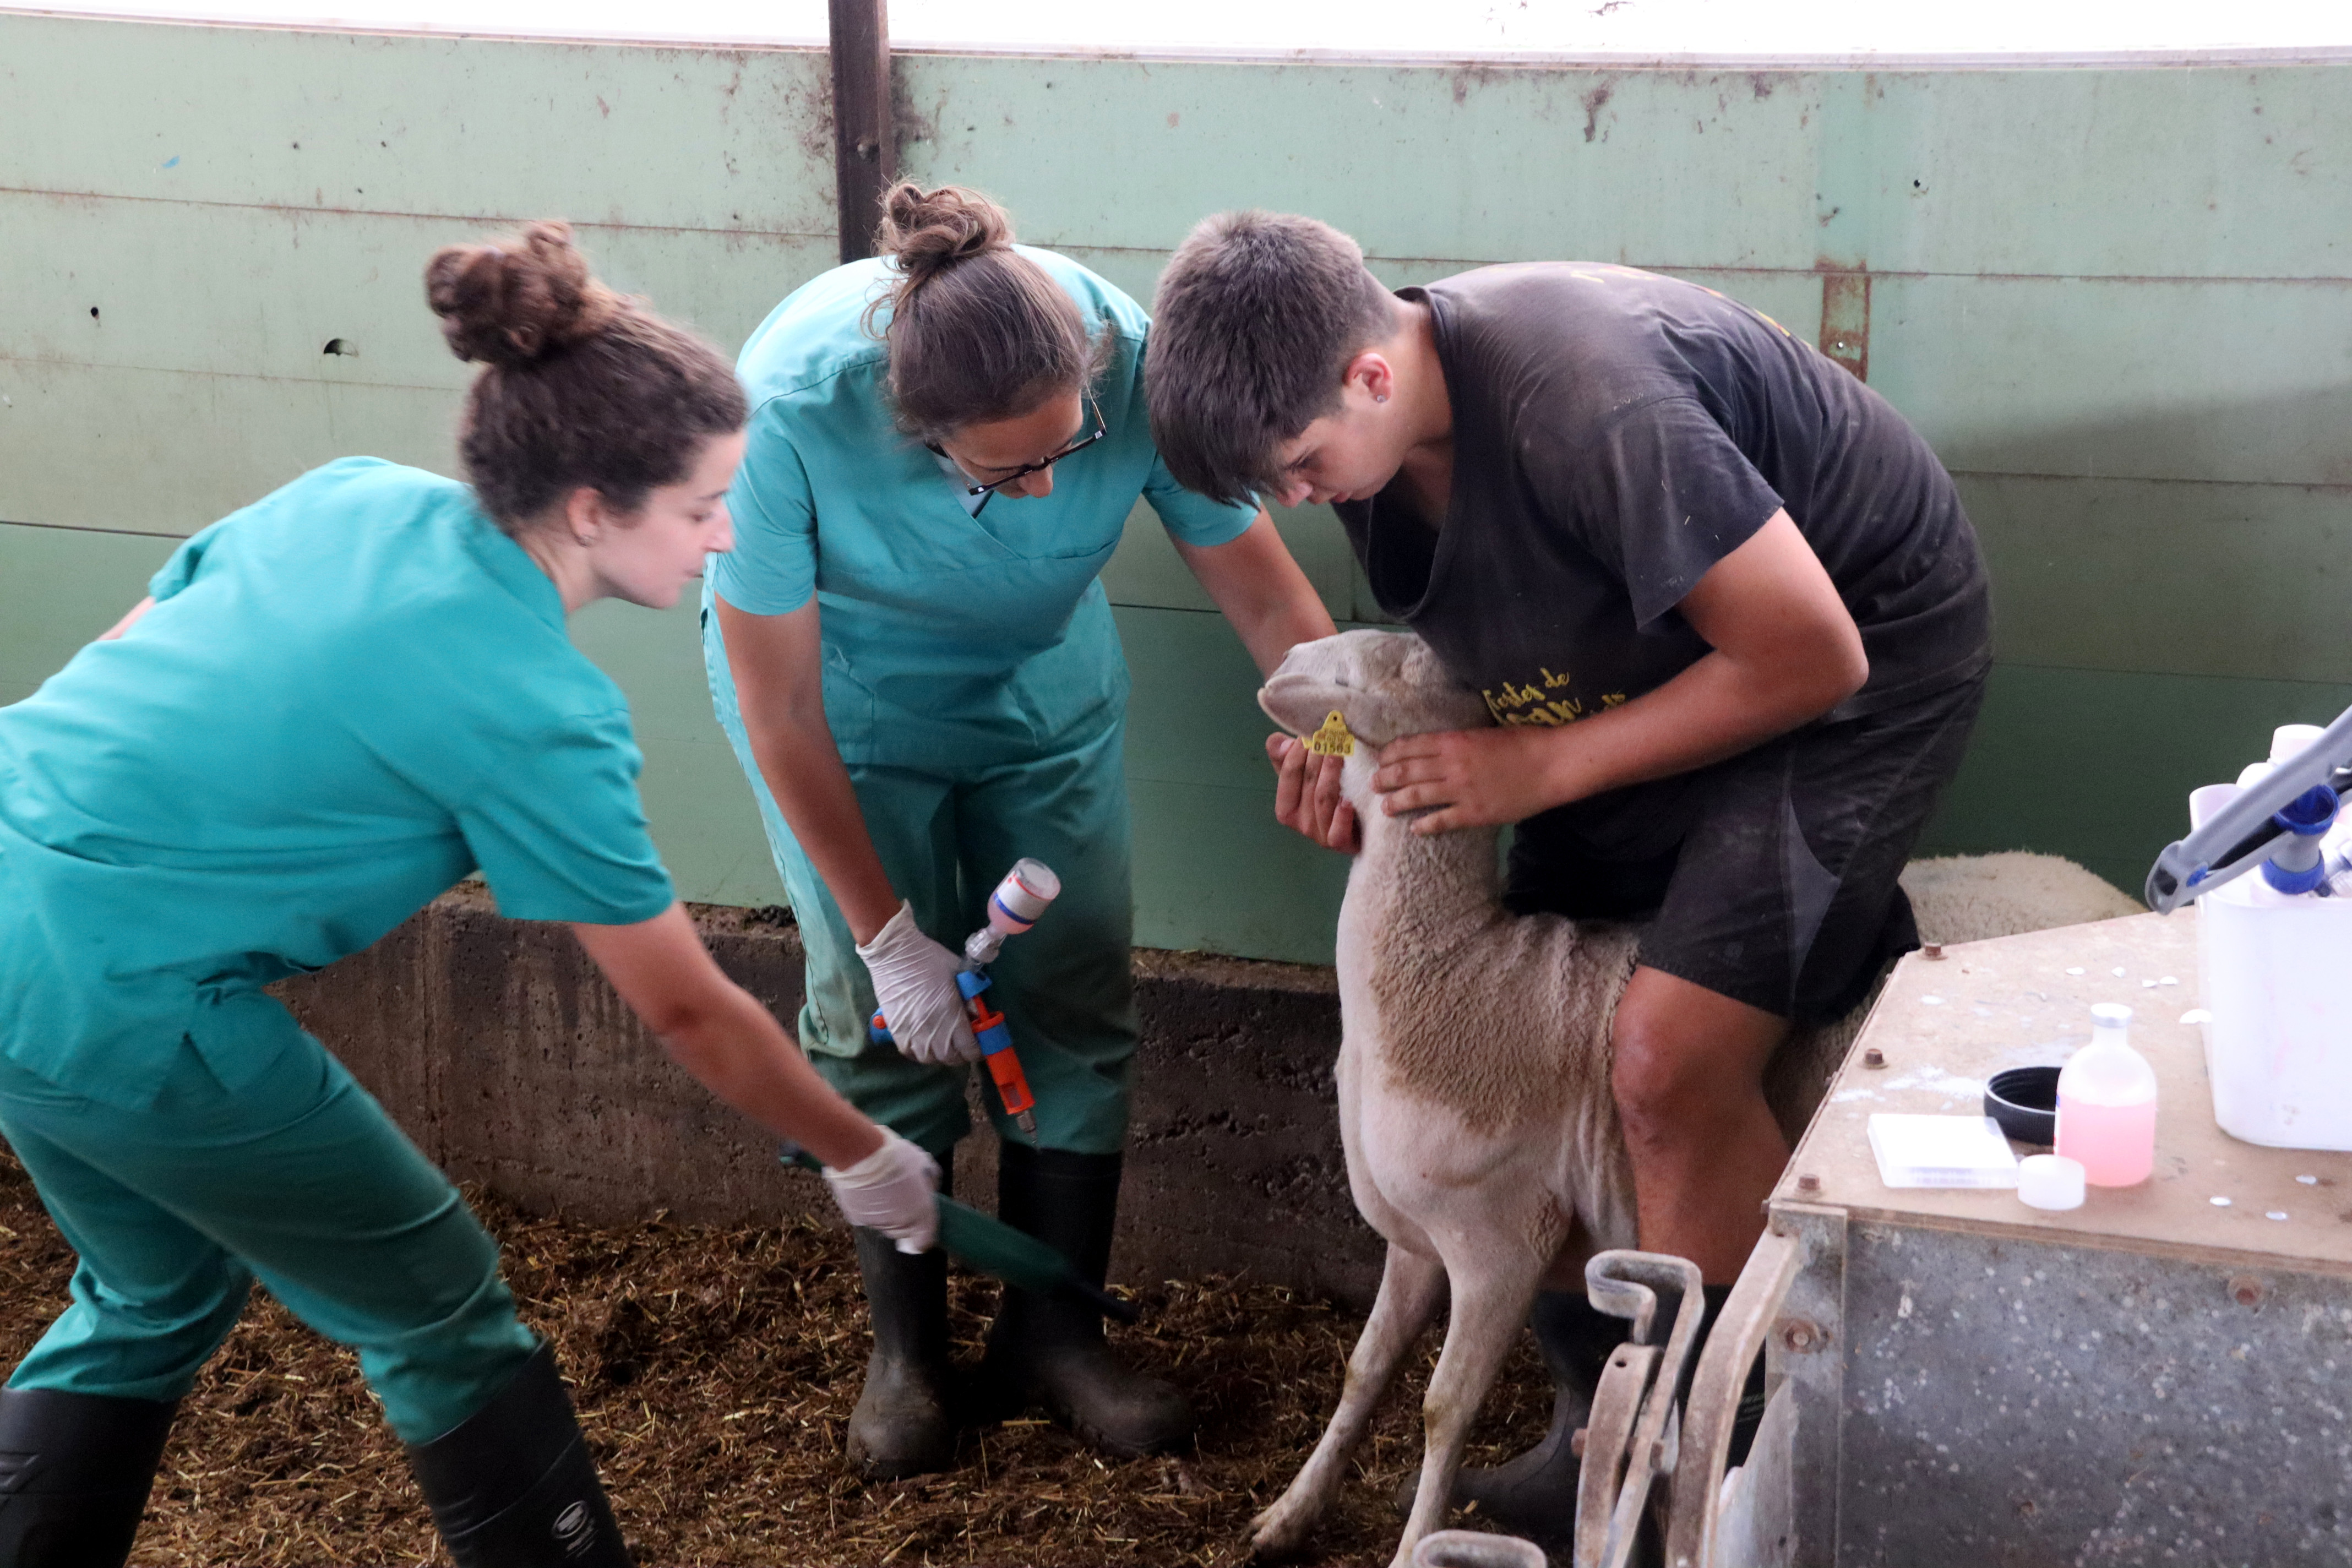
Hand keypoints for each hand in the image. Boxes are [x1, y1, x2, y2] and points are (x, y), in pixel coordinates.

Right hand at [822, 1129, 939, 1252]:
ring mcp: (877, 1223)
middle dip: (903, 1218)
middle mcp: (900, 1224)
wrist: (861, 1154)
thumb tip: (929, 1191)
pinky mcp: (857, 1218)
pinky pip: (866, 1217)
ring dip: (885, 1212)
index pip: (924, 1241)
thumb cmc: (895, 1155)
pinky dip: (867, 1208)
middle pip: (903, 1231)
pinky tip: (866, 1190)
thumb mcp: (924, 1163)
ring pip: (884, 1224)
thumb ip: (930, 1182)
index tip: (920, 1227)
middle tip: (899, 1196)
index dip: (922, 1236)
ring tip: (881, 1188)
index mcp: (921, 1212)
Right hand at [856, 901, 978, 1063]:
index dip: (977, 1050)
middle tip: (964, 1045)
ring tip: (945, 1045)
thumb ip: (970, 997)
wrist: (893, 954)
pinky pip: (910, 1053)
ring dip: (940, 1055)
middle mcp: (932, 1029)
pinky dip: (920, 1053)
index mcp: (950, 1014)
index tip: (980, 1045)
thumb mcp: (959, 973)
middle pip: (950, 1057)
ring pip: (930, 1058)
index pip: (968, 1048)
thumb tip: (979, 1015)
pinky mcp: (895, 1031)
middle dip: (961, 1054)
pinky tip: (926, 1044)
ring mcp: (912, 1032)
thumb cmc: (929, 959)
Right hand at [1267, 733, 1359, 852]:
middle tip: (1331, 736)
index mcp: (1286, 807)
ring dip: (1331, 774)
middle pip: (1307, 782)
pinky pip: (1337, 831)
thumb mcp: (1306, 776)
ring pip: (1323, 799)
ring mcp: (1319, 834)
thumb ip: (1287, 758)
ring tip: (1340, 753)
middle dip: (1318, 757)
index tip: (1311, 733)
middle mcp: (1299, 822)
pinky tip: (1348, 799)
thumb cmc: (1330, 797)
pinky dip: (1341, 815)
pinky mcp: (1339, 844)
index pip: (1288, 773)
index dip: (1298, 752)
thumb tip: (1280, 743)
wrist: (1358, 830)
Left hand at [1372, 727, 1572, 833]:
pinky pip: (1442, 820)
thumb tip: (1439, 750)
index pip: (1411, 746)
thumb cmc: (1522, 743)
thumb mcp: (1484, 734)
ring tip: (1385, 807)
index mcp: (1454, 741)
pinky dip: (1425, 825)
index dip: (1392, 754)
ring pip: (1418, 796)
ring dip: (1397, 802)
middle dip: (1385, 778)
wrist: (1550, 764)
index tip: (1381, 759)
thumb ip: (1458, 742)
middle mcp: (1451, 765)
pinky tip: (1415, 829)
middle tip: (1373, 784)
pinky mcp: (1474, 813)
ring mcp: (1461, 791)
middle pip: (1407, 771)